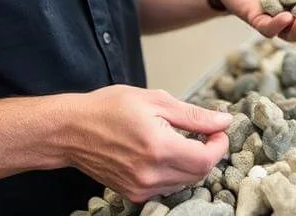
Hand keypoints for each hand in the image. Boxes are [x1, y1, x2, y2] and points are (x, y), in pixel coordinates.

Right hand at [62, 85, 229, 202]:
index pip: (206, 159)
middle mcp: (151, 173)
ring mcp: (141, 188)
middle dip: (208, 153)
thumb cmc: (110, 108)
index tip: (218, 131)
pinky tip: (164, 154)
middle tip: (204, 134)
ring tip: (181, 141)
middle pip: (199, 174)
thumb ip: (193, 115)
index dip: (219, 145)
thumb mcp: (155, 101)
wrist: (72, 130)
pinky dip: (173, 173)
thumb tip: (223, 120)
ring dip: (191, 164)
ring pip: (184, 183)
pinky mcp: (133, 194)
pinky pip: (166, 188)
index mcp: (159, 147)